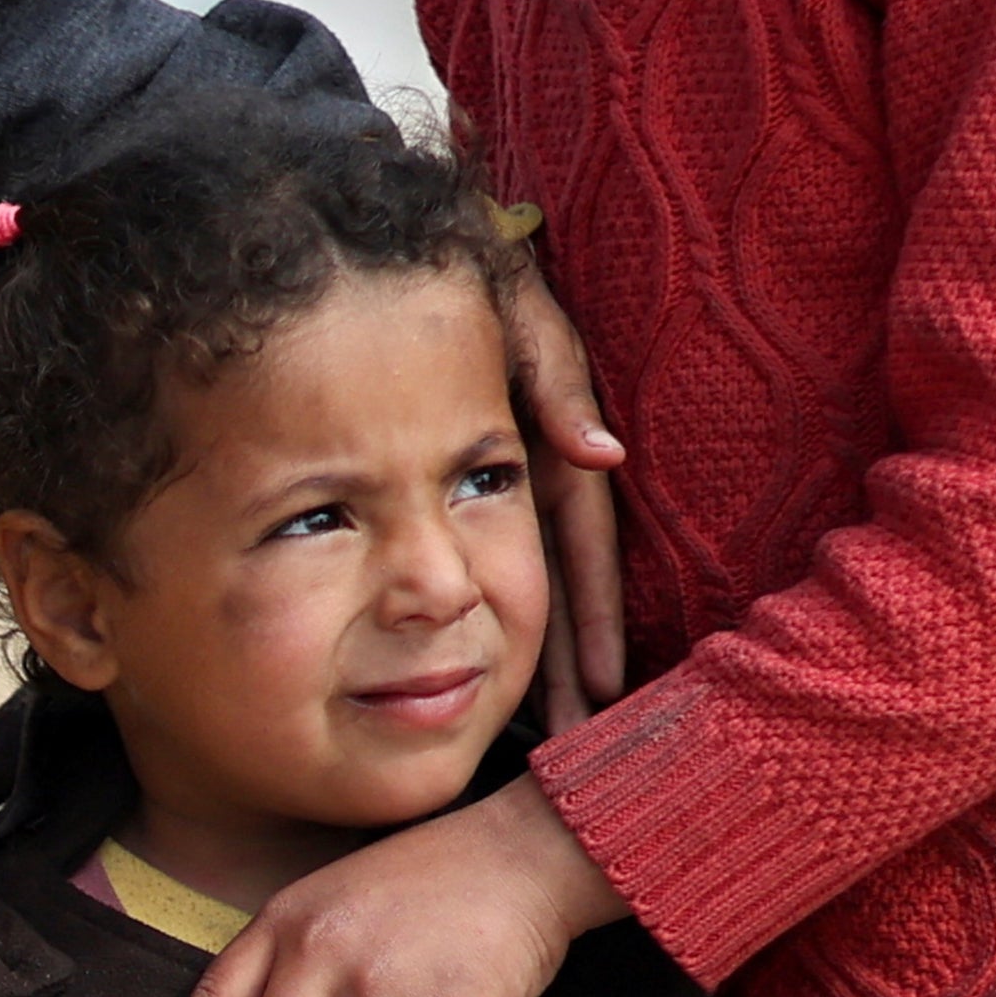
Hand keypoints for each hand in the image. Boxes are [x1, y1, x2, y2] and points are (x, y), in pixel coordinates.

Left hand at [496, 268, 630, 728]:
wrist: (390, 251)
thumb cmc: (464, 270)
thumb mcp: (516, 309)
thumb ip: (555, 374)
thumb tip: (604, 457)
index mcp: (551, 442)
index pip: (582, 544)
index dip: (590, 617)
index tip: (597, 688)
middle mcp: (532, 472)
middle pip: (560, 585)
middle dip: (574, 666)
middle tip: (581, 745)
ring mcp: (504, 482)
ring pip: (526, 586)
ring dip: (543, 660)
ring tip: (552, 735)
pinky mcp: (474, 484)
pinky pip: (495, 566)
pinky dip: (506, 620)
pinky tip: (500, 680)